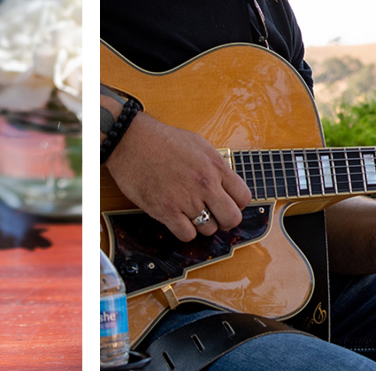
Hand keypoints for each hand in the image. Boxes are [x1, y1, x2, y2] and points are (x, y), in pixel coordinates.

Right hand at [106, 112, 251, 241]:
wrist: (131, 141)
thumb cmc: (163, 140)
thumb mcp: (199, 145)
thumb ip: (216, 166)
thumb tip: (226, 184)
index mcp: (216, 166)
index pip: (244, 197)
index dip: (237, 204)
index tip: (227, 204)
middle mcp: (205, 185)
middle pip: (232, 219)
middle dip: (225, 221)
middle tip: (214, 216)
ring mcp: (187, 199)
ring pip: (209, 229)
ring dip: (202, 225)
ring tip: (190, 213)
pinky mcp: (166, 211)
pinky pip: (187, 235)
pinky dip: (184, 231)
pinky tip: (177, 219)